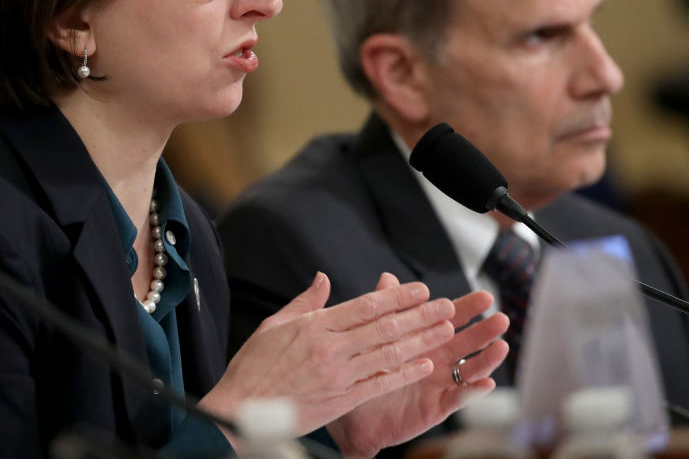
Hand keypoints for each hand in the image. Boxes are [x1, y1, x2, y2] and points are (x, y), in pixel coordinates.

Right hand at [199, 271, 456, 443]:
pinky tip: (424, 364)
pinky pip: (380, 383)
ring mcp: (338, 375)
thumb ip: (305, 302)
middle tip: (447, 305)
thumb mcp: (274, 325)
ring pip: (388, 354)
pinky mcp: (341, 399)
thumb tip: (323, 279)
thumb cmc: (254, 367)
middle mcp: (330, 348)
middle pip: (385, 327)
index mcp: (315, 326)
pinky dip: (404, 373)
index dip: (397, 296)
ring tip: (444, 330)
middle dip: (419, 315)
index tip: (420, 289)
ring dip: (421, 341)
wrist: (241, 409)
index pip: (366, 305)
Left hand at [326, 273, 508, 458]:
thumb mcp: (375, 337)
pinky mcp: (437, 406)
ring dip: (487, 358)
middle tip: (501, 318)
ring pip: (470, 369)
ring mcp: (440, 383)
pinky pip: (458, 397)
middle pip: (468, 342)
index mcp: (426, 339)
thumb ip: (385, 308)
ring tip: (501, 347)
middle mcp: (438, 360)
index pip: (452, 319)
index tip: (485, 296)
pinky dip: (473, 390)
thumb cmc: (367, 371)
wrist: (355, 412)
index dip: (469, 308)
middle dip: (485, 330)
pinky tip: (486, 382)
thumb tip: (387, 278)